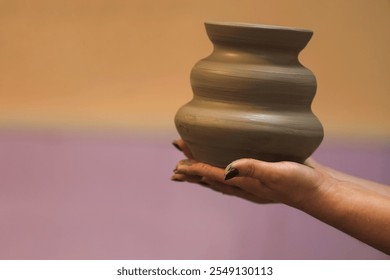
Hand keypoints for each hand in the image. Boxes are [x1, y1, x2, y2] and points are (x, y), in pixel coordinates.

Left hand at [171, 140, 334, 207]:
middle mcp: (244, 185)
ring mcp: (251, 182)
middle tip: (175, 167)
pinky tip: (220, 167)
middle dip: (192, 172)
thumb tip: (228, 168)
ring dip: (202, 173)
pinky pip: (232, 174)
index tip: (178, 163)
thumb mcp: (278, 173)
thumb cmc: (301, 182)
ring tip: (188, 170)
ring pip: (219, 178)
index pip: (213, 175)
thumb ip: (253, 169)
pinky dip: (219, 171)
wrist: (320, 190)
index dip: (194, 168)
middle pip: (211, 179)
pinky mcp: (259, 175)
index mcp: (245, 184)